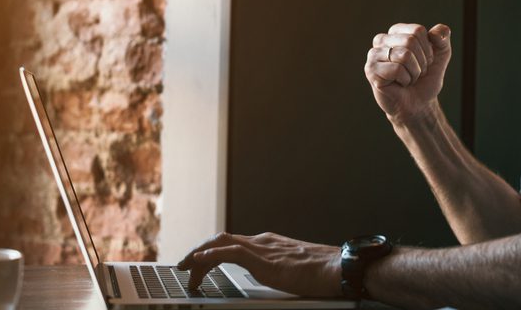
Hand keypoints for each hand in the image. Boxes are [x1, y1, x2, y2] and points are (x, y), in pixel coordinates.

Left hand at [176, 232, 341, 297]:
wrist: (337, 268)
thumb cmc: (322, 273)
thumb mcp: (293, 271)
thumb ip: (280, 271)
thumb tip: (276, 279)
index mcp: (270, 244)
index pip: (233, 244)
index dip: (212, 252)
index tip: (197, 264)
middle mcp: (263, 242)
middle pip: (221, 241)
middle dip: (198, 252)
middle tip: (183, 268)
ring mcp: (262, 248)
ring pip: (221, 243)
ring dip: (198, 255)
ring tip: (184, 268)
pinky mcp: (263, 259)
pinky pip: (230, 252)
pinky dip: (211, 255)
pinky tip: (198, 261)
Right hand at [364, 23, 450, 122]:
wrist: (419, 104)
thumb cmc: (426, 78)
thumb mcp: (441, 53)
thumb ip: (442, 35)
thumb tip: (435, 32)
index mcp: (396, 32)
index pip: (417, 31)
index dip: (428, 49)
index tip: (425, 60)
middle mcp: (381, 40)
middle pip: (410, 41)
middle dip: (421, 61)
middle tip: (416, 72)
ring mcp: (373, 55)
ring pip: (404, 55)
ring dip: (414, 72)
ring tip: (408, 78)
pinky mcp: (371, 71)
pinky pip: (396, 69)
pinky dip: (405, 80)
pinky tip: (399, 84)